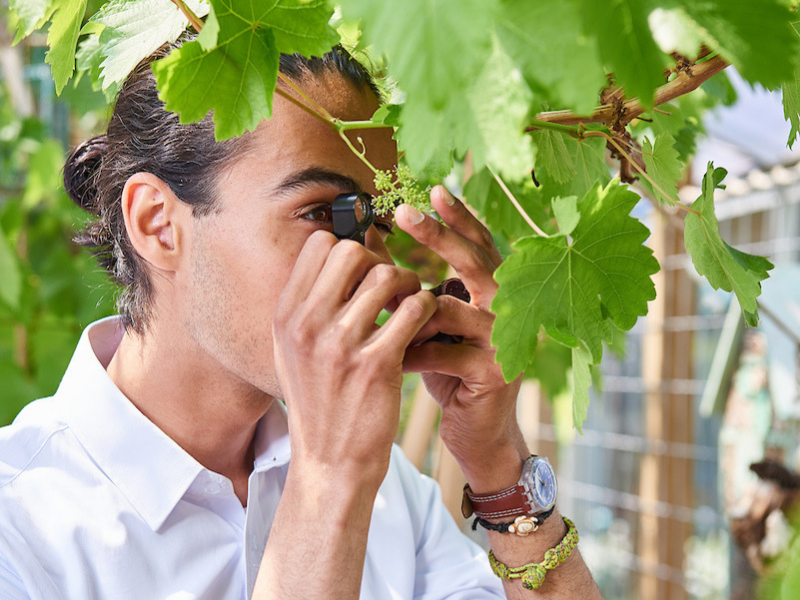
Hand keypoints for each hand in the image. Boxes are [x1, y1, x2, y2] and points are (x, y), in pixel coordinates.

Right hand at [272, 231, 436, 487]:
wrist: (329, 462)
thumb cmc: (318, 401)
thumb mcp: (294, 350)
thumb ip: (311, 302)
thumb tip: (341, 251)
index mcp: (286, 315)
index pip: (319, 244)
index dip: (349, 247)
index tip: (365, 269)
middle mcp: (307, 325)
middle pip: (351, 251)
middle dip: (379, 261)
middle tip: (393, 286)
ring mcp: (340, 345)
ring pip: (386, 275)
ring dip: (407, 283)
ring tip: (411, 303)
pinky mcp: (376, 365)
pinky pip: (413, 309)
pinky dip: (425, 308)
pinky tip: (422, 323)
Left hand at [396, 186, 527, 490]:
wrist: (476, 429)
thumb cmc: (448, 368)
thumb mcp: (428, 323)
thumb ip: (409, 286)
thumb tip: (369, 241)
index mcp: (493, 291)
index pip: (479, 243)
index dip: (460, 215)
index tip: (433, 188)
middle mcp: (508, 308)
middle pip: (475, 261)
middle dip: (439, 235)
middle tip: (405, 212)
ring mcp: (505, 340)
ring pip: (451, 310)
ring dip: (410, 314)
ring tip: (378, 317)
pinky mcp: (496, 372)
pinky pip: (444, 353)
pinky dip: (412, 354)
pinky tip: (392, 358)